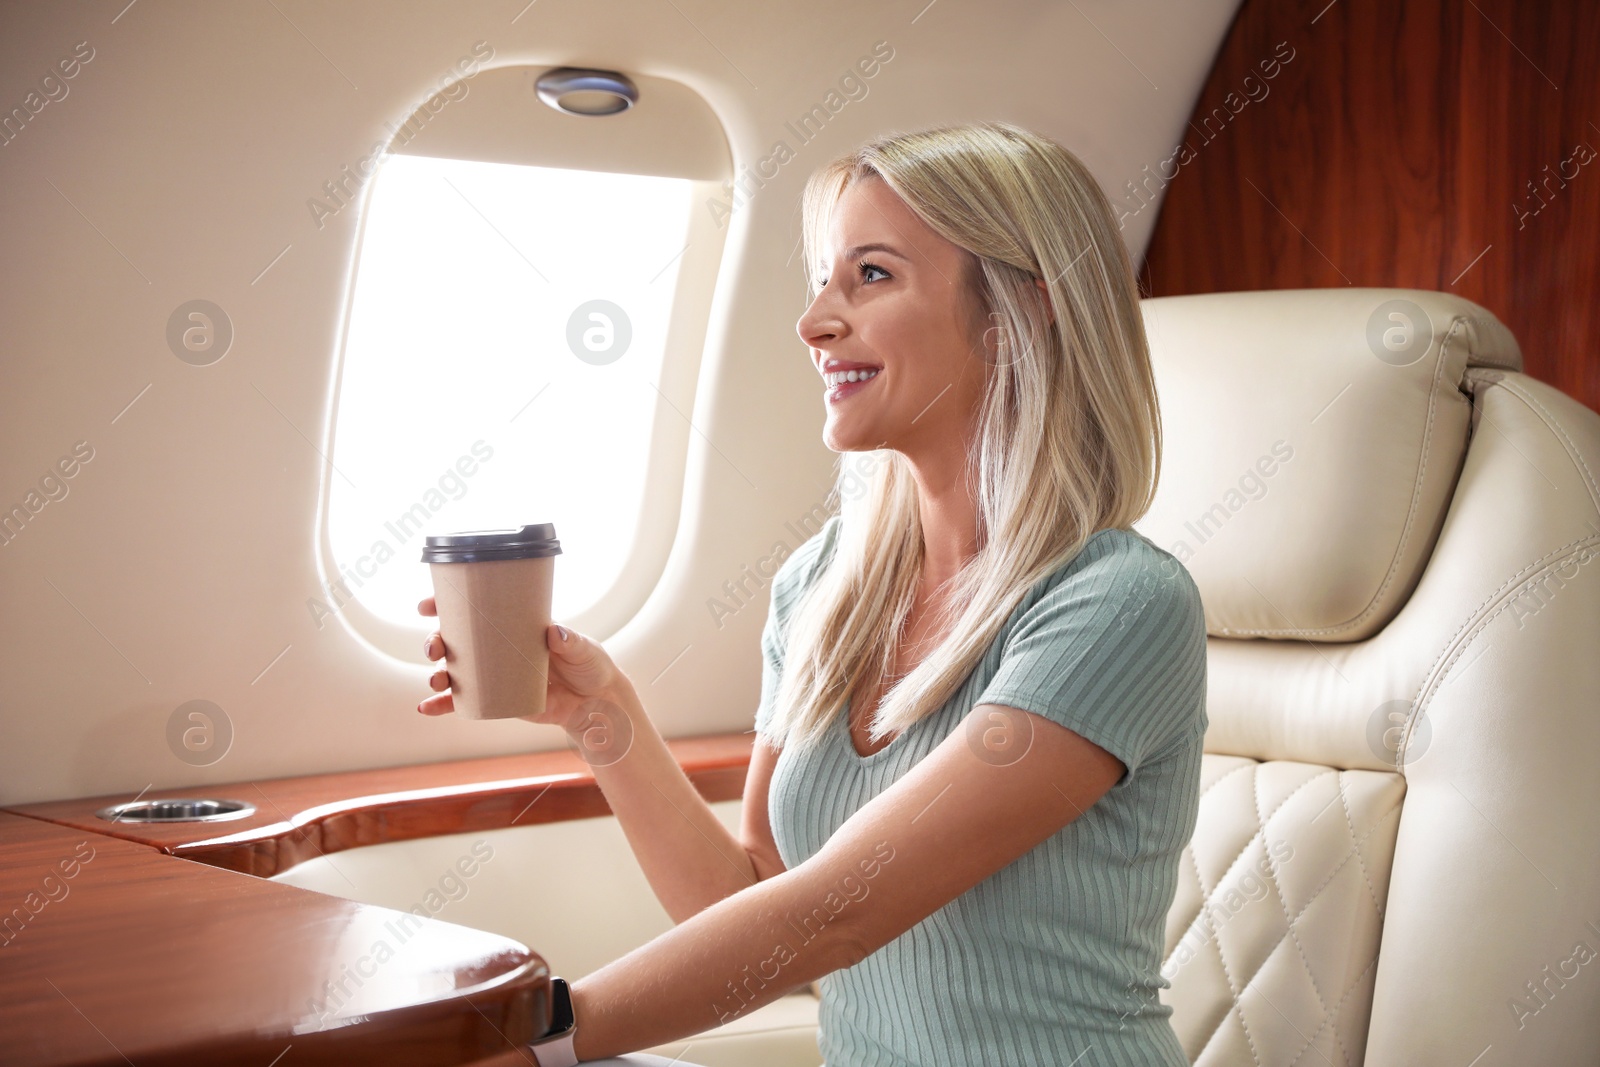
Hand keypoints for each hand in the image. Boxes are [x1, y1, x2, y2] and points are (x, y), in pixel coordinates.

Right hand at [417, 597, 629, 733]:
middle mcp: (499, 648)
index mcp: (515, 626)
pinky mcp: (497, 700)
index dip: (448, 605)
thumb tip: (555, 632)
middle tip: (434, 648)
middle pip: (457, 640)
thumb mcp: (584, 649)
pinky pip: (463, 703)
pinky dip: (443, 705)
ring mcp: (495, 675)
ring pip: (455, 671)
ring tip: (437, 679)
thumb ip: (571, 641)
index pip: (478, 610)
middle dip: (436, 641)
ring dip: (437, 673)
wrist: (596, 703)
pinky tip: (427, 708)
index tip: (427, 605)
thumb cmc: (590, 667)